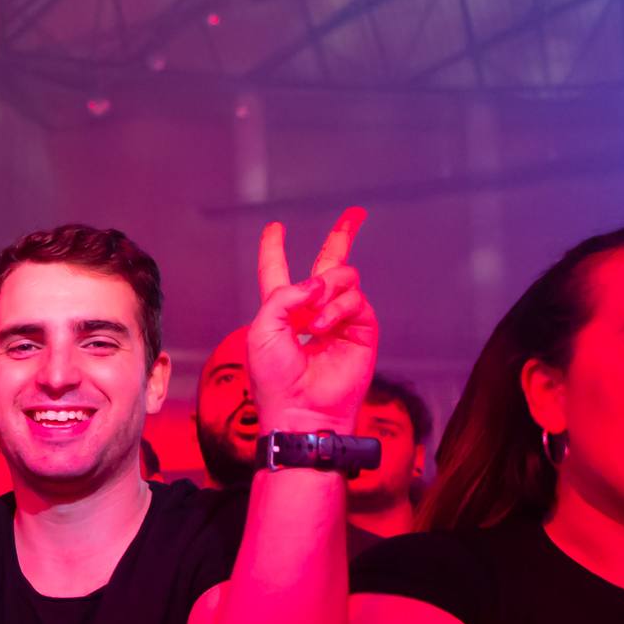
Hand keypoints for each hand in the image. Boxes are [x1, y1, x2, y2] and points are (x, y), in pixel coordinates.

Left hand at [250, 207, 378, 434]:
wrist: (301, 408)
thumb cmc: (274, 378)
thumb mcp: (262, 330)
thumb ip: (282, 296)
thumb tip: (317, 282)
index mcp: (281, 310)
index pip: (278, 271)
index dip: (274, 248)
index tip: (275, 228)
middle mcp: (312, 309)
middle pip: (329, 263)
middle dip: (343, 235)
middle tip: (355, 214)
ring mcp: (340, 318)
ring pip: (343, 276)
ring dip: (326, 292)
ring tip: (311, 322)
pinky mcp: (362, 329)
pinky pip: (354, 299)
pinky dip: (335, 310)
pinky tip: (321, 329)